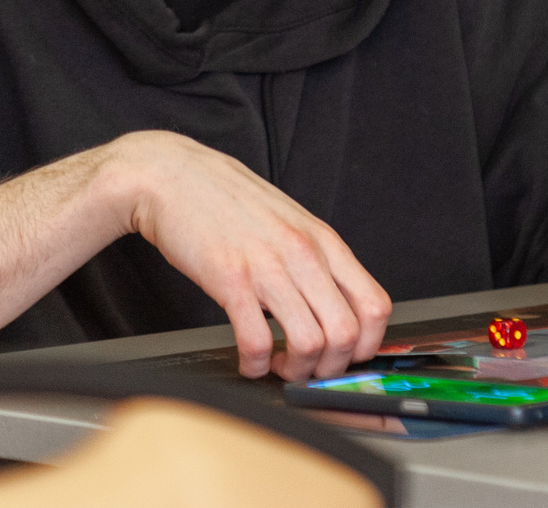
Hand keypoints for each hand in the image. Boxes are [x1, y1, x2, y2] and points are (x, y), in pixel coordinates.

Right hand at [122, 131, 391, 380]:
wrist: (173, 177)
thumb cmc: (227, 199)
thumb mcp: (290, 221)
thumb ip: (315, 258)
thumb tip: (335, 305)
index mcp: (323, 240)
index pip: (375, 306)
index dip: (367, 345)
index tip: (347, 356)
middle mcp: (303, 253)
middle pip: (347, 334)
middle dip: (331, 368)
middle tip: (309, 368)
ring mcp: (268, 266)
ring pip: (309, 344)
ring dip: (295, 370)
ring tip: (277, 363)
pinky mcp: (230, 280)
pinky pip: (256, 342)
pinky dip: (256, 365)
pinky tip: (249, 359)